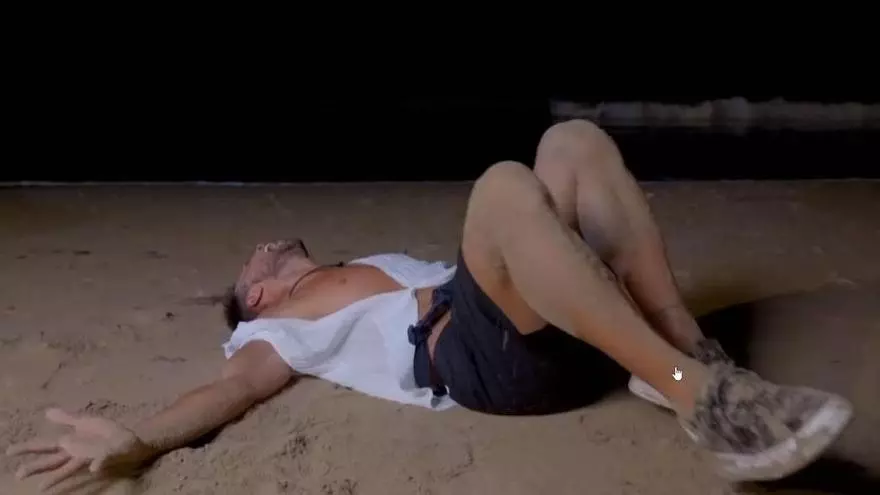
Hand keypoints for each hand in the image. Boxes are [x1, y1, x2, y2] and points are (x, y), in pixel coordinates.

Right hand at [6, 408, 150, 490]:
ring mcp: (92, 457)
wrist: (133, 439)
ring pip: (72, 467)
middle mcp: (78, 454)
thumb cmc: (108, 433)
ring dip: (58, 475)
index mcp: (71, 443)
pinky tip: (92, 468)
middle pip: (53, 462)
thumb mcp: (86, 421)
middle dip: (37, 467)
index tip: (8, 452)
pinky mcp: (109, 456)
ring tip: (42, 486)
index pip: (45, 446)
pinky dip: (97, 464)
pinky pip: (102, 460)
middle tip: (19, 474)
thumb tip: (46, 412)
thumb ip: (67, 418)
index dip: (28, 448)